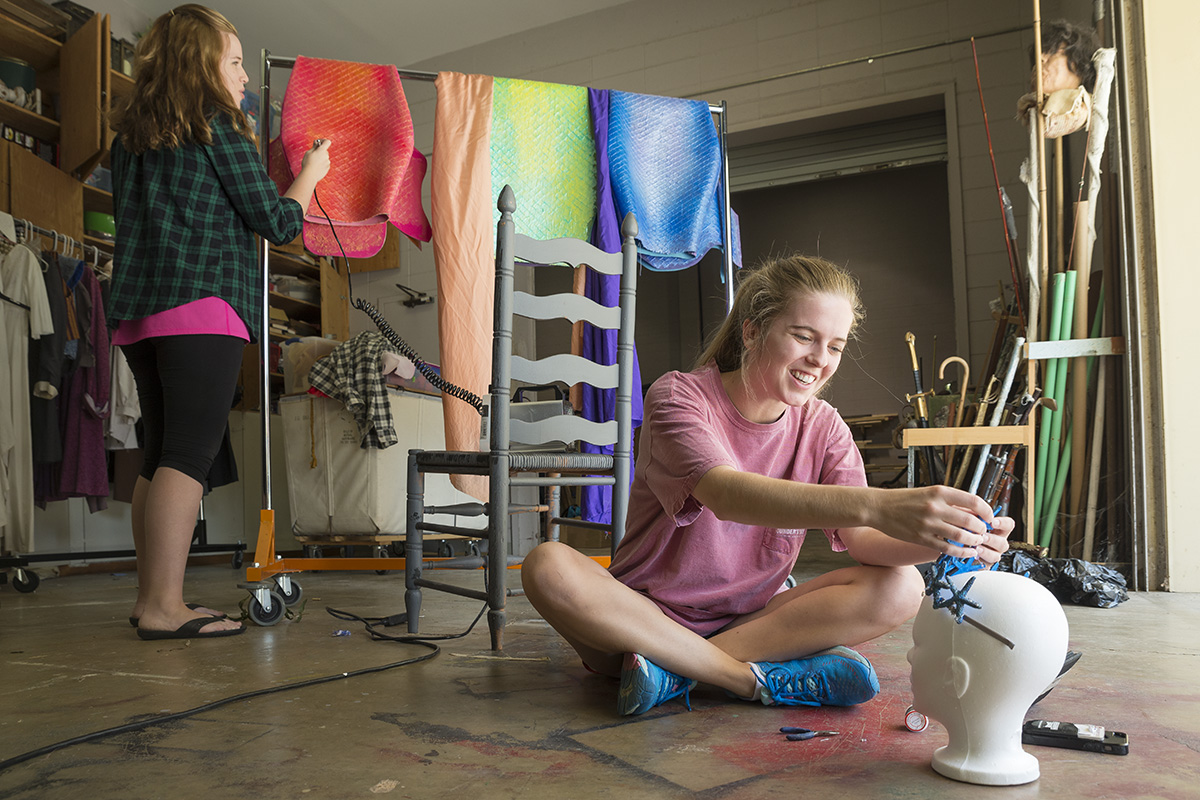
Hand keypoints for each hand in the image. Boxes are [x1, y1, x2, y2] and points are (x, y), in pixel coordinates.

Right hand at [301, 137, 331, 180]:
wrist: (310, 175)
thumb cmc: (308, 163)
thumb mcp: (309, 152)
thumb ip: (314, 147)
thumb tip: (317, 142)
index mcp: (322, 150)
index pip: (327, 142)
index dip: (323, 141)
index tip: (318, 143)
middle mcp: (326, 156)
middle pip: (324, 151)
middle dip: (320, 151)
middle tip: (313, 155)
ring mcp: (328, 162)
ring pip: (324, 158)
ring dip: (320, 158)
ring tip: (313, 163)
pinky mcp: (327, 168)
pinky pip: (325, 163)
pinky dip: (321, 164)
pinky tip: (315, 167)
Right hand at [872, 485, 995, 557]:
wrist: (878, 507)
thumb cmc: (902, 500)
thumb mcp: (927, 493)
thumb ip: (948, 501)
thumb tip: (971, 511)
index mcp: (939, 492)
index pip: (973, 501)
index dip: (986, 511)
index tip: (989, 517)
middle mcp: (935, 507)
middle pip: (970, 520)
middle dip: (981, 529)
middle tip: (983, 532)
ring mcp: (928, 524)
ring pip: (961, 536)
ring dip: (974, 541)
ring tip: (976, 542)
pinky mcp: (921, 538)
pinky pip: (947, 548)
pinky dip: (961, 552)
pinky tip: (967, 553)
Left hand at [972, 516, 1013, 566]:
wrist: (960, 550)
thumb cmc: (967, 532)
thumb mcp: (971, 522)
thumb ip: (974, 517)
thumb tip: (973, 511)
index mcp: (997, 531)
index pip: (1009, 525)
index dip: (1003, 523)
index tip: (993, 522)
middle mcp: (998, 543)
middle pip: (1003, 543)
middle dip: (992, 540)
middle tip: (982, 536)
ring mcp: (993, 555)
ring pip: (996, 556)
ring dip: (986, 551)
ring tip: (977, 547)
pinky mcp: (985, 565)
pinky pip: (987, 565)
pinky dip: (980, 560)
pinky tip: (973, 555)